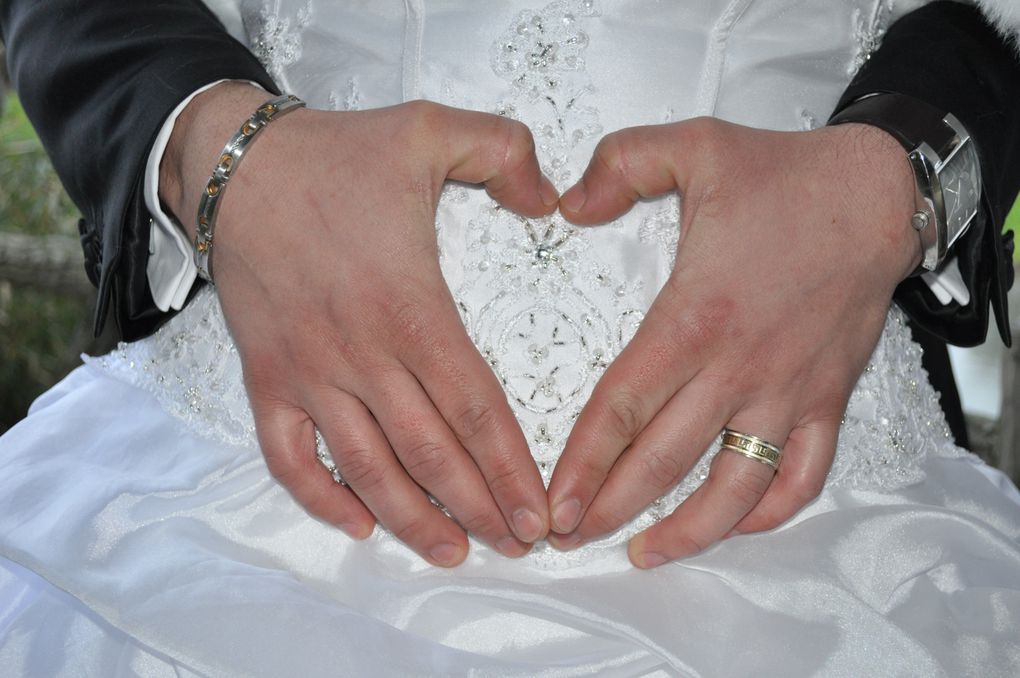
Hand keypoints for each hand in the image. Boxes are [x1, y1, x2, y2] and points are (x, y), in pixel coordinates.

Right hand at [161, 84, 557, 565]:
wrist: (234, 166)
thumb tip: (553, 199)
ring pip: (365, 467)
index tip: (541, 511)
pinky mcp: (266, 379)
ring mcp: (308, 373)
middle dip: (477, 507)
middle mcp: (359, 353)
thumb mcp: (430, 129)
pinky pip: (287, 456)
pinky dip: (319, 497)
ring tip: (453, 552)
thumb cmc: (336, 156)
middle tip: (518, 545)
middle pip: (428, 452)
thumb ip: (505, 151)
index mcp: (408, 304)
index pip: (473, 405)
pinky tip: (357, 523)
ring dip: (412, 518)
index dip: (510, 467)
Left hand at [545, 118, 920, 566]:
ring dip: (688, 530)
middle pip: (664, 460)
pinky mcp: (825, 398)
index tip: (552, 502)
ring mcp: (787, 390)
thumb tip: (565, 204)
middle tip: (569, 539)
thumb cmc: (783, 176)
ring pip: (736, 486)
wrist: (877, 193)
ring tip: (643, 552)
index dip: (582, 461)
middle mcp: (739, 367)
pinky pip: (804, 473)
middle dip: (611, 507)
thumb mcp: (692, 146)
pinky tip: (738, 523)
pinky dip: (772, 508)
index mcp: (696, 317)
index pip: (623, 406)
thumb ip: (619, 165)